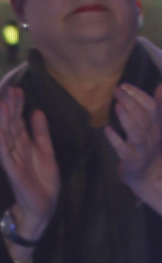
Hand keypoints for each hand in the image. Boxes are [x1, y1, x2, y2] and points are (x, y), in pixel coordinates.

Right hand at [0, 87, 59, 241]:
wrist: (43, 208)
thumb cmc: (43, 182)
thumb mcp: (47, 154)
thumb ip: (41, 134)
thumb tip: (38, 111)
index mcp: (25, 145)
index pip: (20, 121)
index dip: (19, 106)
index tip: (17, 89)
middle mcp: (17, 150)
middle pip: (13, 125)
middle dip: (11, 108)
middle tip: (10, 90)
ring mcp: (14, 161)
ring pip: (8, 138)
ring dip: (4, 122)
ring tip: (3, 105)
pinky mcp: (14, 173)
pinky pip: (6, 157)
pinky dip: (2, 145)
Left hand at [105, 81, 161, 210]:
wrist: (147, 177)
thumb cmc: (147, 147)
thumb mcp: (154, 126)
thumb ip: (156, 107)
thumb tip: (161, 85)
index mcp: (157, 126)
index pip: (153, 107)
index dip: (140, 95)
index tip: (124, 85)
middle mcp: (152, 136)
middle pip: (144, 117)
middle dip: (131, 101)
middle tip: (117, 90)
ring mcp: (142, 150)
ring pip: (136, 133)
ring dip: (127, 118)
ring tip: (118, 105)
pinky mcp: (131, 161)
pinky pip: (124, 150)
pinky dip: (115, 140)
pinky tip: (107, 130)